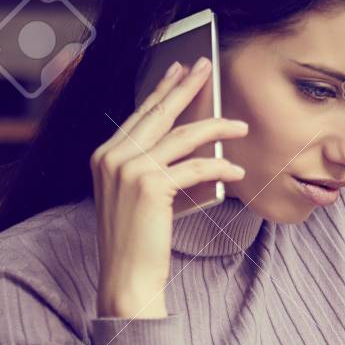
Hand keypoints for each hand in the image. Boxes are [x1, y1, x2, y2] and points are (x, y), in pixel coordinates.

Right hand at [91, 57, 249, 318]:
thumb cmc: (142, 241)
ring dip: (217, 126)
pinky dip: (220, 165)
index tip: (181, 70)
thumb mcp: (150, 197)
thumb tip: (205, 142)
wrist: (127, 279)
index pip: (140, 114)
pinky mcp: (150, 186)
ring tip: (240, 124)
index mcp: (105, 156)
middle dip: (186, 87)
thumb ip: (168, 168)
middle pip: (159, 112)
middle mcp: (112, 157)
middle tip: (207, 65)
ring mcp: (128, 169)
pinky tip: (237, 167)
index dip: (163, 90)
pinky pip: (196, 166)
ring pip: (183, 135)